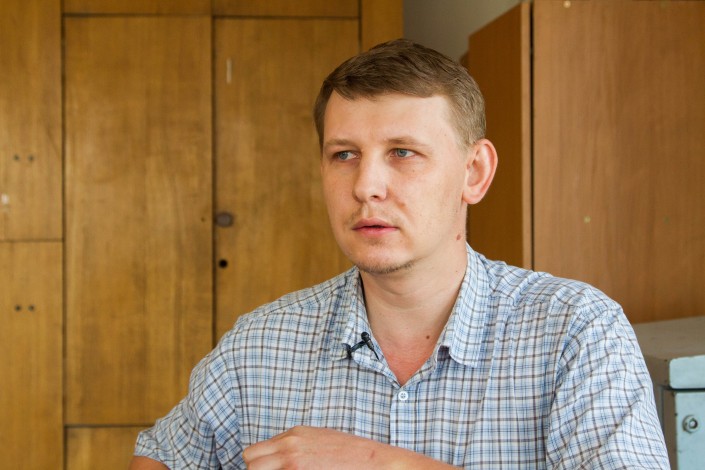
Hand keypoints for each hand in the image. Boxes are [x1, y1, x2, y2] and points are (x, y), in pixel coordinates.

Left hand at [242, 426, 455, 468]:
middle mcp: (290, 449)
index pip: (253, 452)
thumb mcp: (320, 440)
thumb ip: (296, 446)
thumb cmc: (352, 456)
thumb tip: (278, 459)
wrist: (376, 464)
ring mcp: (294, 466)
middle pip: (249, 465)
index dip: (257, 467)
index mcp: (294, 436)